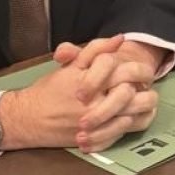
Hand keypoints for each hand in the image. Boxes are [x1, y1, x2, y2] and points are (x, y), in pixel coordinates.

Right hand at [0, 37, 162, 152]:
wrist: (29, 119)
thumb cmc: (49, 91)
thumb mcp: (70, 67)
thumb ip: (94, 50)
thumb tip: (120, 38)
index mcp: (86, 80)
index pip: (118, 68)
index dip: (133, 66)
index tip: (136, 68)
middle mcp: (93, 101)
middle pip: (131, 92)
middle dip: (144, 84)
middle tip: (145, 82)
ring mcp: (96, 121)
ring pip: (133, 113)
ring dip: (143, 104)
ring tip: (143, 97)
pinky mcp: (97, 137)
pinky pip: (125, 131)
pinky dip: (134, 122)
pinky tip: (134, 114)